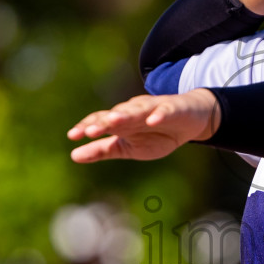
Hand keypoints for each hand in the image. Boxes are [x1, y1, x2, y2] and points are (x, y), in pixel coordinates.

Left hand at [67, 90, 221, 162]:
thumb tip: (73, 155)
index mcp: (122, 120)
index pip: (101, 121)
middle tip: (91, 130)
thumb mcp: (128, 147)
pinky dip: (159, 114)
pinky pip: (166, 110)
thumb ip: (102, 150)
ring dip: (126, 114)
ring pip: (138, 110)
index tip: (73, 136)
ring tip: (114, 120)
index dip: (88, 127)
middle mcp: (134, 111)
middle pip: (117, 115)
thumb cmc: (156, 135)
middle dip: (104, 121)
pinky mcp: (174, 108)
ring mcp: (154, 108)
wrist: (191, 121)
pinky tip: (152, 121)